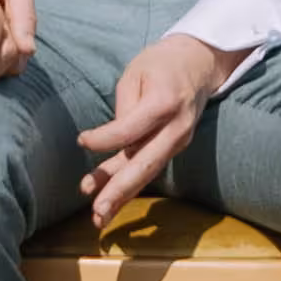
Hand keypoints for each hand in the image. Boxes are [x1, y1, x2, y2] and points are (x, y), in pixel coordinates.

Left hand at [75, 29, 235, 222]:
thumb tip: (110, 143)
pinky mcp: (176, 147)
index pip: (131, 128)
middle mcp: (177, 127)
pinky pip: (150, 167)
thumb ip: (124, 109)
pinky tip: (109, 199)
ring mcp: (180, 140)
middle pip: (146, 163)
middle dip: (120, 190)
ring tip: (99, 217)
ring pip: (148, 171)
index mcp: (165, 102)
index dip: (105, 138)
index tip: (81, 141)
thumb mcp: (135, 73)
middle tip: (97, 212)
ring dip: (122, 195)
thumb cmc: (160, 64)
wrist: (199, 63)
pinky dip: (129, 184)